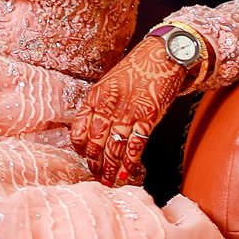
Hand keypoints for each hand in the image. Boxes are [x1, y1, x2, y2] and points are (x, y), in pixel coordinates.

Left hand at [69, 37, 188, 187]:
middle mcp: (108, 106)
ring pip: (114, 148)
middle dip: (95, 163)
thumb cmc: (135, 70)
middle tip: (96, 176)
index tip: (83, 157)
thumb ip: (99, 106)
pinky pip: (135, 145)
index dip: (79, 148)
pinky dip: (129, 163)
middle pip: (95, 143)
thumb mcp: (108, 84)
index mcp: (95, 97)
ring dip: (110, 169)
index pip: (78, 129)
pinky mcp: (148, 118)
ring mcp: (128, 113)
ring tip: (109, 182)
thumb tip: (91, 130)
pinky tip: (126, 174)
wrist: (160, 57)